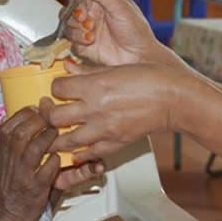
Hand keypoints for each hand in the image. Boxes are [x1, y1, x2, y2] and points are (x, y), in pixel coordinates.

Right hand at [0, 107, 59, 220]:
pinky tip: (59, 156)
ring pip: (36, 148)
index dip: (24, 114)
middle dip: (38, 121)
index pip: (7, 126)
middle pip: (20, 133)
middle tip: (50, 118)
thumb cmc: (4, 188)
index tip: (35, 109)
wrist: (5, 214)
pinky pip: (50, 168)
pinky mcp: (36, 187)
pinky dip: (56, 160)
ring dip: (49, 137)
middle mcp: (9, 162)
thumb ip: (4, 141)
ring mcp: (22, 174)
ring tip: (56, 134)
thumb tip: (11, 117)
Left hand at [39, 62, 189, 158]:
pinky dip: (78, 153)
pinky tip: (76, 148)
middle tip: (48, 111)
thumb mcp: (117, 67)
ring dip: (56, 138)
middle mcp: (95, 109)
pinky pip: (88, 153)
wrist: (174, 99)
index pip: (57, 88)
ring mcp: (104, 129)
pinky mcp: (115, 143)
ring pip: (65, 140)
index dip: (55, 87)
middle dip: (47, 114)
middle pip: (54, 117)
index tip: (58, 88)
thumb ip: (89, 71)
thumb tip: (69, 68)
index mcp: (95, 86)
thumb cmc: (152, 78)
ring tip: (54, 134)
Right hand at [63, 0, 164, 66]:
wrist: (139, 58)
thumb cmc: (137, 32)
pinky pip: (69, 38)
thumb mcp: (123, 9)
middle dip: (75, 9)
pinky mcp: (81, 43)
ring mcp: (85, 27)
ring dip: (76, 25)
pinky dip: (78, 38)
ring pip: (67, 21)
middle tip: (84, 16)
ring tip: (91, 30)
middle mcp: (91, 10)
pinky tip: (90, 39)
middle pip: (70, 3)